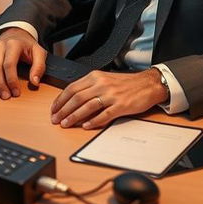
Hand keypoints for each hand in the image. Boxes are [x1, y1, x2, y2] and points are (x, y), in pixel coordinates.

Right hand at [0, 28, 46, 100]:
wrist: (15, 33)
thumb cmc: (27, 45)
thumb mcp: (38, 52)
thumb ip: (39, 67)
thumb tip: (35, 82)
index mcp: (13, 44)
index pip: (9, 64)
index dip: (12, 80)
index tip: (16, 92)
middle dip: (0, 84)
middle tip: (5, 96)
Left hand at [50, 68, 166, 129]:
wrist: (148, 84)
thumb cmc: (127, 83)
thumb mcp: (105, 79)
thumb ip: (90, 87)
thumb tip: (72, 100)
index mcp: (96, 77)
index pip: (72, 88)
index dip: (60, 100)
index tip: (54, 109)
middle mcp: (102, 84)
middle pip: (77, 98)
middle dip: (63, 110)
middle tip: (55, 119)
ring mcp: (111, 95)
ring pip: (87, 106)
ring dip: (74, 116)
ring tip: (66, 124)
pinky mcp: (121, 105)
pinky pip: (104, 115)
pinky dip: (93, 121)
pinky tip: (86, 126)